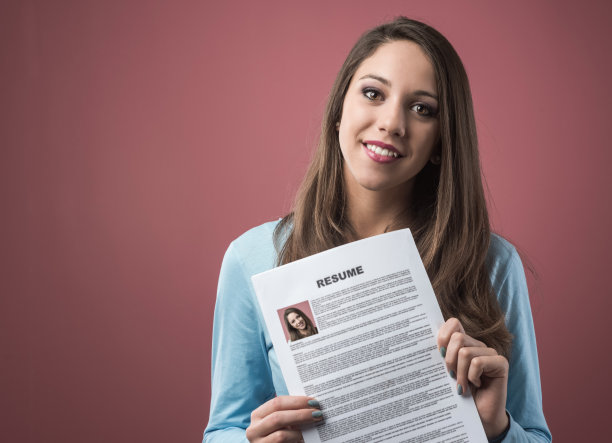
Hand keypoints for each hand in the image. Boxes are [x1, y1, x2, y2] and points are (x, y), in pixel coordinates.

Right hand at [246, 396, 322, 441]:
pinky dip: (295, 439)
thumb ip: (289, 412)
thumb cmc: (279, 433)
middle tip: (318, 412)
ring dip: (299, 430)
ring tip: (313, 425)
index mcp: (258, 415)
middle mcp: (254, 429)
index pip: (276, 402)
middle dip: (300, 413)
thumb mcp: (281, 421)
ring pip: (281, 434)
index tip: (313, 401)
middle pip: (278, 416)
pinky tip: (304, 438)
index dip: (296, 401)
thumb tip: (310, 404)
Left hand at [437, 318, 508, 437]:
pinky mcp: (501, 363)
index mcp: (464, 344)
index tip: (439, 353)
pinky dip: (472, 376)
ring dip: (460, 373)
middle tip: (451, 376)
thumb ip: (441, 356)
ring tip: (462, 385)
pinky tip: (476, 385)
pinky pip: (478, 362)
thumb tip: (430, 341)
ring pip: (465, 351)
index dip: (443, 335)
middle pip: (457, 337)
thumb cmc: (460, 395)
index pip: (453, 324)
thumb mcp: (446, 372)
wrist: (479, 417)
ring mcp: (490, 353)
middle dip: (449, 359)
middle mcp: (477, 345)